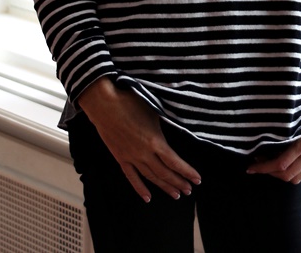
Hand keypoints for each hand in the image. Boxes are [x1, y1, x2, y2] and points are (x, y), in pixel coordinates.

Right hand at [77, 77, 201, 202]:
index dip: (187, 172)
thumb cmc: (129, 102)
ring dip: (164, 187)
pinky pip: (131, 177)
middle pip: (165, 173)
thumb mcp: (154, 110)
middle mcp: (144, 153)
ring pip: (151, 177)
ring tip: (176, 195)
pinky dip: (140, 188)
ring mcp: (131, 157)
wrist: (104, 104)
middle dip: (179, 182)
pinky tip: (147, 198)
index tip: (197, 179)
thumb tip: (175, 127)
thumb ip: (164, 124)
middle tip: (189, 190)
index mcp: (155, 141)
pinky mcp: (120, 158)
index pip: (175, 162)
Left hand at [246, 76, 300, 182]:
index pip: (280, 164)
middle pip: (287, 175)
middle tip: (259, 166)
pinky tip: (286, 167)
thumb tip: (260, 150)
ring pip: (296, 178)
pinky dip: (294, 174)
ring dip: (281, 175)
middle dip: (270, 172)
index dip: (264, 168)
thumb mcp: (290, 124)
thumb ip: (279, 138)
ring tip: (271, 166)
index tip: (252, 167)